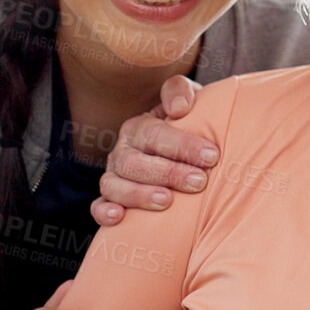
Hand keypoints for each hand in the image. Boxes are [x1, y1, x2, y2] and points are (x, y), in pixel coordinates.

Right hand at [90, 74, 214, 226]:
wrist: (181, 149)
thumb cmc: (187, 126)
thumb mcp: (188, 101)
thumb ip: (179, 91)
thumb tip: (179, 107)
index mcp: (138, 127)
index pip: (155, 135)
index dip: (183, 146)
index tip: (212, 156)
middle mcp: (122, 151)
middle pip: (135, 163)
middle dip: (168, 173)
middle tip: (199, 182)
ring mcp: (114, 176)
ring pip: (114, 185)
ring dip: (139, 195)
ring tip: (167, 201)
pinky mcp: (110, 199)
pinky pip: (98, 206)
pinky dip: (104, 212)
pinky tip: (119, 217)